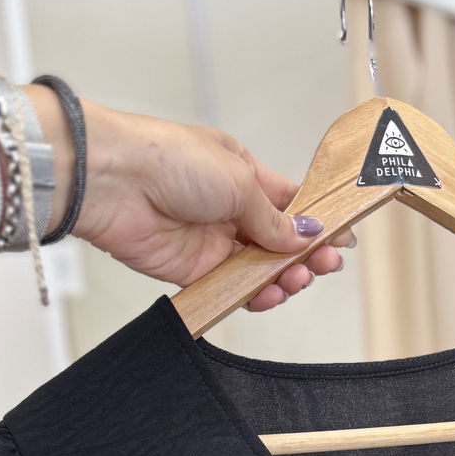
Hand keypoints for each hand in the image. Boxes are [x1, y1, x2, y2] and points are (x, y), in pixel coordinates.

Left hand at [64, 100, 354, 309]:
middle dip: (305, 253)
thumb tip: (303, 234)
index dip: (316, 221)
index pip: (289, 202)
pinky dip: (254, 295)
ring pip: (259, 268)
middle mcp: (228, 207)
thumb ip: (273, 216)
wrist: (113, 182)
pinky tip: (270, 294)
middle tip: (325, 264)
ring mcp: (212, 240)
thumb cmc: (168, 159)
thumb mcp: (238, 180)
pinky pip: (232, 289)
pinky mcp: (193, 269)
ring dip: (283, 276)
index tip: (341, 237)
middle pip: (278, 240)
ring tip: (296, 279)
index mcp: (242, 173)